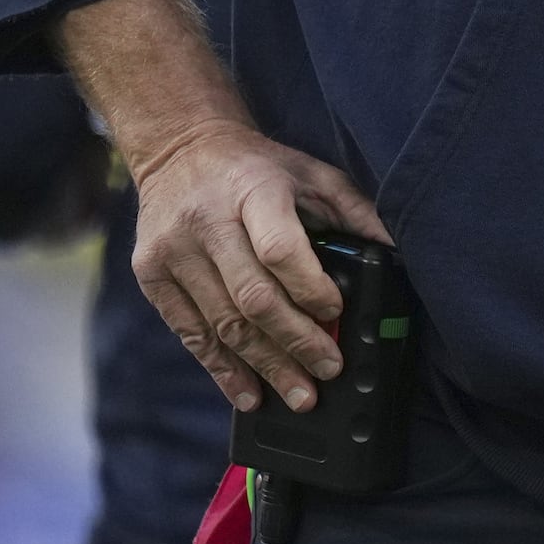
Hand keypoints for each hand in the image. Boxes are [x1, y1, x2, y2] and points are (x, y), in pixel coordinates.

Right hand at [122, 116, 389, 415]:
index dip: (309, 288)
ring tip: (298, 394)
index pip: (279, 249)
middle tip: (328, 371)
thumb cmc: (260, 167)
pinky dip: (220, 368)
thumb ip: (354, 211)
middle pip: (252, 297)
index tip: (335, 314)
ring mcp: (173, 251)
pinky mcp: (150, 275)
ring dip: (262, 366)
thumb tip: (393, 254)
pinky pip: (188, 332)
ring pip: (221, 323)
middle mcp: (207, 222)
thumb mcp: (312, 172)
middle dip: (294, 342)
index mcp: (254, 191)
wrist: (180, 149)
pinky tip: (246, 392)